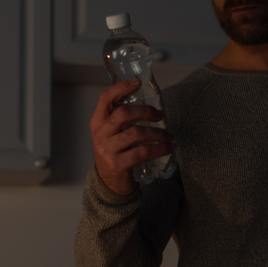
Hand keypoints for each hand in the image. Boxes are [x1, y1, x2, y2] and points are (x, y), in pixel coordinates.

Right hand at [90, 79, 175, 195]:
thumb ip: (121, 120)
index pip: (105, 99)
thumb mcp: (111, 134)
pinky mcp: (118, 164)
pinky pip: (143, 152)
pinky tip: (169, 148)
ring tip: (170, 136)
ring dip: (159, 133)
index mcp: (97, 122)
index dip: (121, 88)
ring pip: (137, 133)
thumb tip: (149, 104)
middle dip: (147, 111)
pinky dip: (160, 149)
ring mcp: (107, 149)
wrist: (109, 184)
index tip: (137, 82)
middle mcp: (100, 134)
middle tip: (160, 115)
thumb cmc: (115, 153)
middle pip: (124, 113)